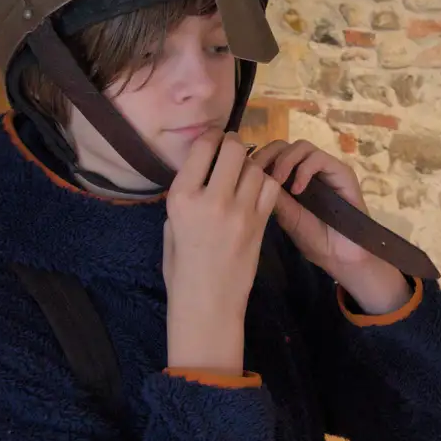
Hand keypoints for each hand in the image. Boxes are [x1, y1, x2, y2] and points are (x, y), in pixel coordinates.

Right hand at [163, 130, 280, 372]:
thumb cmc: (182, 268)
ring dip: (250, 164)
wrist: (208, 303)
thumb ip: (185, 196)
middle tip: (232, 151)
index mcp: (181, 198)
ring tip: (243, 173)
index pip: (203, 147)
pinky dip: (266, 183)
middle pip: (234, 149)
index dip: (212, 138)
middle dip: (234, 145)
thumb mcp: (170, 227)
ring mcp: (239, 211)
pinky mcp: (260, 223)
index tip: (214, 141)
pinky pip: (270, 187)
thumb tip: (200, 170)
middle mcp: (210, 199)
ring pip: (255, 166)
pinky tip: (257, 190)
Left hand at [250, 139, 411, 315]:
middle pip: (283, 145)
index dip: (257, 159)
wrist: (341, 255)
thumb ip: (272, 196)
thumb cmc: (314, 239)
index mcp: (291, 178)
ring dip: (285, 160)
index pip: (271, 155)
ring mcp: (325, 169)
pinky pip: (319, 158)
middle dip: (267, 155)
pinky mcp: (341, 171)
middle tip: (258, 172)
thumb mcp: (285, 217)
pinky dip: (305, 170)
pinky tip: (297, 189)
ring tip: (277, 181)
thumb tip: (250, 177)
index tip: (244, 173)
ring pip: (301, 146)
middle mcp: (308, 169)